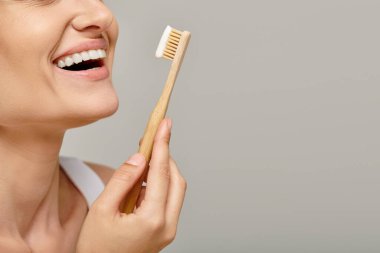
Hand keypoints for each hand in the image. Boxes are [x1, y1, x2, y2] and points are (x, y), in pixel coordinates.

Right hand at [76, 118, 186, 252]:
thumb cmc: (96, 248)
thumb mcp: (102, 210)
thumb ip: (122, 180)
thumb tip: (139, 157)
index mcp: (152, 220)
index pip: (161, 173)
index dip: (162, 145)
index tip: (165, 124)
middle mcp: (167, 225)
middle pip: (176, 180)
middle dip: (165, 156)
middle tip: (153, 137)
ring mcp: (169, 229)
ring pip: (175, 189)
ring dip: (163, 170)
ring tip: (145, 157)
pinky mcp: (165, 230)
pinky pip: (168, 199)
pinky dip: (160, 184)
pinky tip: (145, 178)